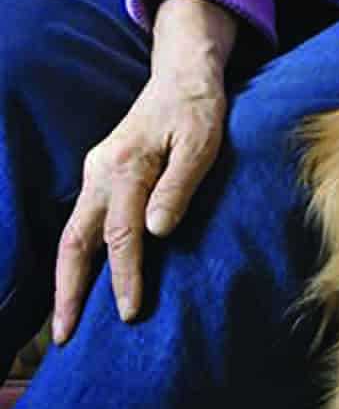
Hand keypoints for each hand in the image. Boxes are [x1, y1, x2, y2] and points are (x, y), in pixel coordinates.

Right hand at [52, 0, 236, 343]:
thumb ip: (180, 185)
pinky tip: (83, 278)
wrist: (183, 73)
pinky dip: (78, 253)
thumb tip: (157, 231)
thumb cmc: (198, 108)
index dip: (125, 275)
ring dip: (67, 276)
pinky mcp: (102, 173)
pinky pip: (83, 220)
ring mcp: (98, 171)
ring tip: (67, 319)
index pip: (121, 233)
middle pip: (76, 239)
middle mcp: (102, 170)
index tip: (129, 312)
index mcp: (127, 164)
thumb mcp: (202, 142)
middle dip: (69, 289)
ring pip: (73, 231)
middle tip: (66, 335)